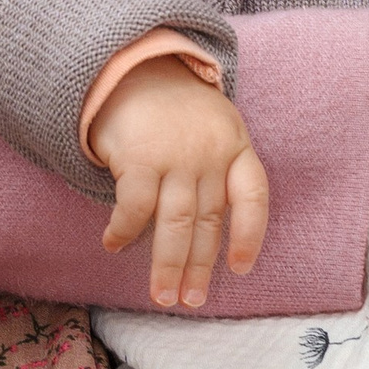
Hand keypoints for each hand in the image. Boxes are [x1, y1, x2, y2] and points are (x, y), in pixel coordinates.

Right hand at [87, 56, 269, 309]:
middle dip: (199, 267)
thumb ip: (221, 172)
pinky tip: (114, 245)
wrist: (134, 67)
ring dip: (167, 265)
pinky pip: (135, 207)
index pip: (253, 197)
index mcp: (236, 146)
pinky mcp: (139, 157)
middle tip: (190, 301)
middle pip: (209, 221)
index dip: (250, 236)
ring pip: (175, 223)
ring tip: (162, 296)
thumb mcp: (216, 128)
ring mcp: (175, 156)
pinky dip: (125, 232)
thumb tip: (217, 236)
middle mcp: (209, 154)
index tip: (241, 269)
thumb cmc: (177, 110)